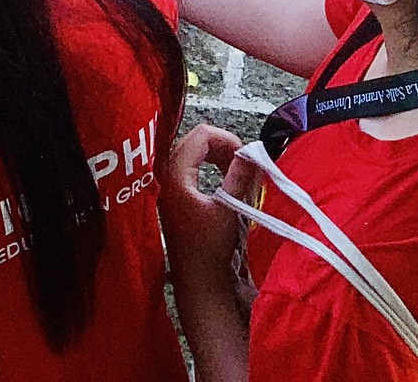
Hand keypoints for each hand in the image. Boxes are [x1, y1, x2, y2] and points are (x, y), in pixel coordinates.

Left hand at [161, 125, 251, 264]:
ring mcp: (168, 184)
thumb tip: (251, 153)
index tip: (247, 156)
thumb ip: (239, 177)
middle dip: (223, 146)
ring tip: (238, 170)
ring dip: (218, 156)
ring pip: (194, 153)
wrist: (197, 281)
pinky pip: (192, 166)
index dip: (227, 139)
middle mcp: (166, 174)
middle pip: (195, 140)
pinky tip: (226, 179)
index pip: (200, 135)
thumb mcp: (229, 209)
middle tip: (244, 162)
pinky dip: (211, 167)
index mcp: (175, 174)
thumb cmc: (209, 250)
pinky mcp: (175, 194)